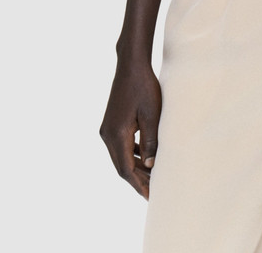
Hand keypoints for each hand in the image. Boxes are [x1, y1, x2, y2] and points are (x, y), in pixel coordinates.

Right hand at [100, 59, 161, 199]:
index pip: (126, 169)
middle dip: (137, 180)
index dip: (139, 184)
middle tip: (154, 191)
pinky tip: (146, 158)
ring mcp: (107, 129)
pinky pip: (121, 146)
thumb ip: (151, 142)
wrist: (131, 65)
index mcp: (116, 135)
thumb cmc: (144, 87)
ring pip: (121, 157)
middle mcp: (107, 134)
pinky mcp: (111, 123)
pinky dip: (133, 155)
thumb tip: (151, 166)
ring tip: (152, 177)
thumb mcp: (152, 115)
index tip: (151, 196)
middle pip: (121, 166)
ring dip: (135, 167)